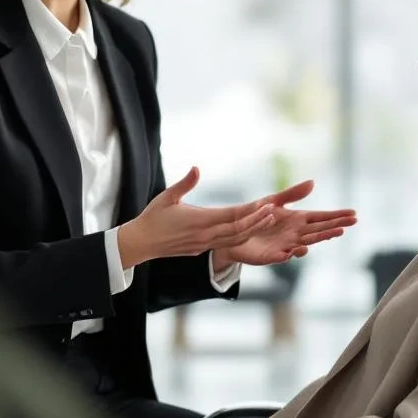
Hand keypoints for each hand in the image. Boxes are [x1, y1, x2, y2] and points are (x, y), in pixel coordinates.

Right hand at [117, 167, 276, 268]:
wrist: (141, 243)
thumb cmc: (152, 217)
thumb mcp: (167, 197)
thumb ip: (184, 183)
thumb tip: (196, 167)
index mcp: (199, 221)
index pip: (231, 216)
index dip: (250, 211)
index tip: (266, 204)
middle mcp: (205, 235)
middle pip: (239, 230)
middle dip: (258, 221)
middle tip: (275, 211)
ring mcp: (204, 244)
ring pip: (235, 240)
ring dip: (253, 230)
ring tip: (268, 220)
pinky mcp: (201, 249)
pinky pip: (227, 245)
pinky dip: (241, 237)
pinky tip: (250, 230)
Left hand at [215, 180, 356, 266]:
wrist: (237, 232)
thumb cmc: (257, 215)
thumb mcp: (274, 201)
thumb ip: (292, 194)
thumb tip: (313, 182)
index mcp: (298, 220)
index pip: (321, 217)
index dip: (337, 216)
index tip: (353, 214)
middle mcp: (296, 234)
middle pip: (319, 230)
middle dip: (335, 226)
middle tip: (351, 223)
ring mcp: (286, 245)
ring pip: (307, 243)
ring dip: (320, 239)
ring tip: (333, 233)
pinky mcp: (272, 256)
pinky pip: (283, 256)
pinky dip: (291, 254)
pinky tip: (299, 249)